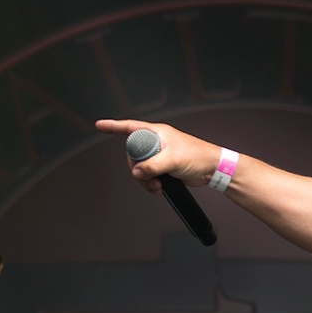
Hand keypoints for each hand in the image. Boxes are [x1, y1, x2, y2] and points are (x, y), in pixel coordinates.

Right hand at [95, 119, 220, 193]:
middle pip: (132, 153)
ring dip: (144, 178)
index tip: (99, 125)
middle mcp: (156, 142)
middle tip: (147, 176)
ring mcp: (159, 154)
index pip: (131, 127)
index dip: (114, 126)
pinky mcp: (162, 166)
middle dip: (137, 168)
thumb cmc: (198, 157)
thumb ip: (152, 165)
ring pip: (139, 167)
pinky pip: (147, 174)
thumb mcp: (173, 159)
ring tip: (155, 185)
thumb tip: (138, 172)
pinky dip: (149, 182)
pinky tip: (158, 187)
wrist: (212, 169)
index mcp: (157, 132)